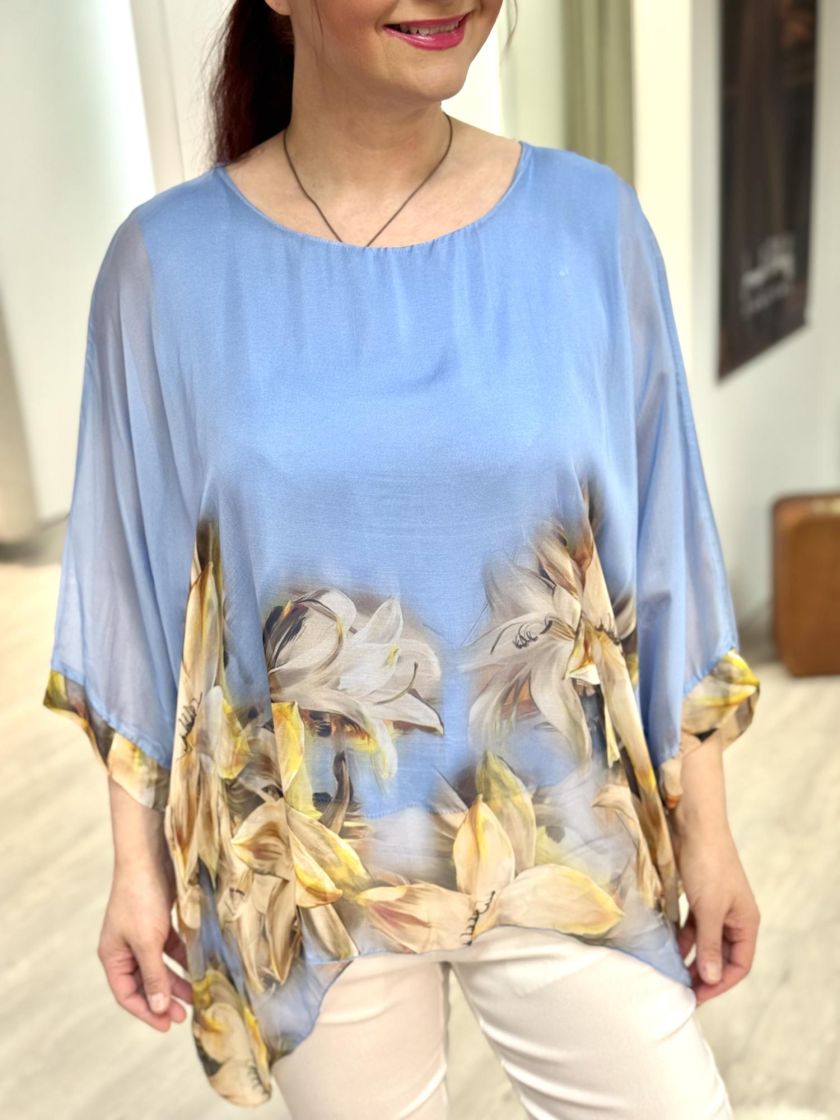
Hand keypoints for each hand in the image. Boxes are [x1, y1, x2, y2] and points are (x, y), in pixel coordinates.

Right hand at [98, 849, 193, 1030]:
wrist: (149, 858)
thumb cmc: (141, 900)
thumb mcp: (147, 942)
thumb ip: (153, 976)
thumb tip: (159, 1006)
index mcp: (113, 956)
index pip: (126, 994)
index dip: (146, 1011)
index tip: (167, 1025)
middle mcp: (125, 948)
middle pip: (144, 982)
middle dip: (163, 999)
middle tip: (183, 1015)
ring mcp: (142, 934)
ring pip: (159, 966)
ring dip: (176, 980)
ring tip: (195, 995)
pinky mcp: (158, 921)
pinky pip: (170, 948)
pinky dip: (182, 958)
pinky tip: (198, 967)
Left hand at [672, 823, 759, 1004]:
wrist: (694, 824)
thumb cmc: (707, 865)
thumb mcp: (708, 910)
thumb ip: (709, 945)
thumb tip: (711, 978)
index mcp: (746, 922)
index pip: (739, 964)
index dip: (720, 983)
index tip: (697, 996)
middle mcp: (733, 917)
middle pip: (721, 955)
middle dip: (704, 973)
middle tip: (681, 990)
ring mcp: (715, 906)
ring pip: (704, 941)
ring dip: (690, 957)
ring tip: (672, 974)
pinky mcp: (697, 896)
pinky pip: (691, 925)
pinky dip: (681, 937)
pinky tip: (667, 947)